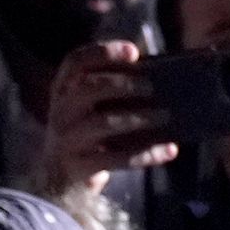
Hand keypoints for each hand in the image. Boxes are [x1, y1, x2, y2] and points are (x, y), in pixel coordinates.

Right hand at [43, 41, 173, 191]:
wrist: (60, 178)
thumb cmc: (87, 134)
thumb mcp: (89, 109)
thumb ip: (113, 93)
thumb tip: (162, 81)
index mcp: (64, 89)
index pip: (76, 61)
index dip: (103, 52)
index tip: (133, 51)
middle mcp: (61, 111)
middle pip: (89, 88)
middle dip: (122, 84)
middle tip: (151, 86)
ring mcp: (68, 139)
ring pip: (104, 122)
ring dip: (139, 117)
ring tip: (165, 115)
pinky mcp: (81, 166)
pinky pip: (118, 158)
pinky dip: (147, 153)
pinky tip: (170, 149)